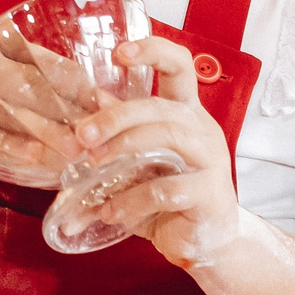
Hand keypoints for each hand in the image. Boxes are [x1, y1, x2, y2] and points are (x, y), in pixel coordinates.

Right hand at [0, 17, 104, 187]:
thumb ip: (21, 53)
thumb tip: (71, 79)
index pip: (40, 61)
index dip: (74, 84)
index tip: (102, 103)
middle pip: (24, 92)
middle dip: (60, 117)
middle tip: (90, 137)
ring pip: (3, 118)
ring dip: (38, 138)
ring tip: (67, 155)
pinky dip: (6, 150)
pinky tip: (29, 160)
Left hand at [72, 35, 238, 266]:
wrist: (205, 243)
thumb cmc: (167, 196)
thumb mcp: (138, 161)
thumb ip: (119, 133)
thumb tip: (89, 101)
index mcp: (185, 112)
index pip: (180, 66)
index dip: (153, 51)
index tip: (119, 52)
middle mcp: (201, 129)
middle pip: (160, 107)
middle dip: (116, 117)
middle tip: (83, 135)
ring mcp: (211, 160)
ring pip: (166, 138)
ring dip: (122, 150)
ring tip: (92, 168)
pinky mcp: (209, 195)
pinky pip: (165, 189)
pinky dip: (130, 200)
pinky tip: (109, 211)